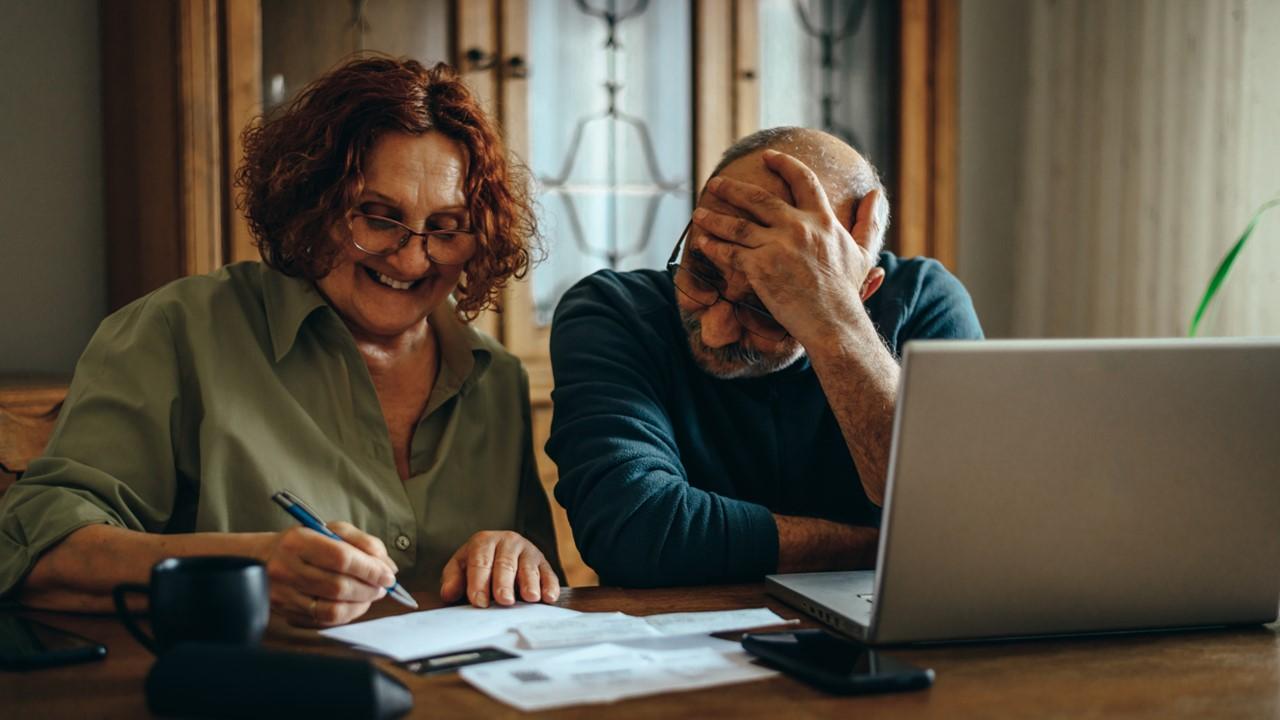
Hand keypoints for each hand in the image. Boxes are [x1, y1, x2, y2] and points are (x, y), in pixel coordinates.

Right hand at [259, 521, 397, 626]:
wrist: (263, 558)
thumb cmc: (306, 542)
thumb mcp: (332, 530)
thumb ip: (364, 543)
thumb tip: (388, 567)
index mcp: (298, 541)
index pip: (341, 558)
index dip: (370, 569)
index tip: (388, 575)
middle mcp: (286, 568)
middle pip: (338, 586)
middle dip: (369, 589)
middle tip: (383, 586)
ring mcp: (283, 594)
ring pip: (331, 610)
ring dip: (360, 605)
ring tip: (371, 595)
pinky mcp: (285, 612)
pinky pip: (323, 621)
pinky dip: (346, 615)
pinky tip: (354, 604)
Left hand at [440, 531, 559, 607]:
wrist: (501, 551)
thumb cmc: (479, 564)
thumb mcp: (461, 567)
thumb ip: (453, 580)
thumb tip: (448, 594)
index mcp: (484, 541)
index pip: (480, 562)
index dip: (479, 583)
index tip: (479, 601)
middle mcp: (507, 542)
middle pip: (505, 564)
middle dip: (504, 584)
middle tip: (504, 600)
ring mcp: (527, 551)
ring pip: (528, 568)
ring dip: (529, 583)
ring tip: (529, 598)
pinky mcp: (543, 562)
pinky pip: (548, 574)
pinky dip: (549, 586)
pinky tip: (548, 597)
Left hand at [691, 150, 887, 346]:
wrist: (833, 322)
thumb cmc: (847, 291)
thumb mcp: (864, 252)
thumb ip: (868, 221)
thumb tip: (877, 195)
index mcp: (823, 220)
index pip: (802, 180)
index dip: (783, 164)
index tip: (768, 156)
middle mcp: (798, 227)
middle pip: (758, 198)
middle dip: (733, 189)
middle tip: (717, 184)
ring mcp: (777, 246)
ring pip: (737, 225)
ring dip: (715, 218)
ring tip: (700, 213)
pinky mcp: (759, 268)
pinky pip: (729, 253)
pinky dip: (713, 246)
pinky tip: (702, 243)